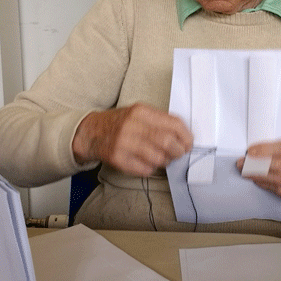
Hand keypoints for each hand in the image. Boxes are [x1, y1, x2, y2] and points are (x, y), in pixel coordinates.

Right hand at [72, 103, 192, 175]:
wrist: (91, 132)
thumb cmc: (120, 124)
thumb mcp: (139, 114)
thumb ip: (160, 122)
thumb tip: (184, 137)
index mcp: (141, 111)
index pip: (173, 123)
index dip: (186, 136)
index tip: (188, 143)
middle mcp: (132, 125)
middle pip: (167, 142)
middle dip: (178, 151)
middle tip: (178, 153)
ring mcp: (123, 143)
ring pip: (158, 158)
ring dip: (165, 161)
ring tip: (162, 158)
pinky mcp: (118, 159)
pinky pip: (145, 169)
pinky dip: (151, 168)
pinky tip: (146, 162)